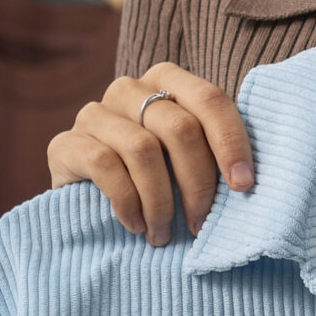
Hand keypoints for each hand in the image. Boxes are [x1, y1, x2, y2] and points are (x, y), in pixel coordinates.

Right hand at [46, 65, 256, 245]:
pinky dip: (128, 201)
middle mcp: (129, 88)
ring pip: (143, 150)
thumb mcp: (190, 158)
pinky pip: (105, 166)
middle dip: (199, 182)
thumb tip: (251, 181)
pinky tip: (136, 225)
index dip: (232, 143)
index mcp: (168, 81)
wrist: (89, 199)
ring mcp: (94, 113)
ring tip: (166, 234)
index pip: (211, 100)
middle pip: (180, 128)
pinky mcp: (65, 142)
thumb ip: (215, 151)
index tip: (244, 186)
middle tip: (202, 222)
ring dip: (161, 201)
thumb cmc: (160, 177)